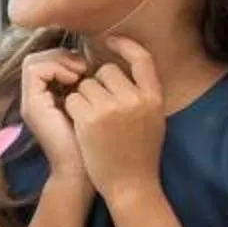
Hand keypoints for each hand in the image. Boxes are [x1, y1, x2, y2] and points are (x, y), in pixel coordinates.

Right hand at [15, 48, 91, 183]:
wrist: (82, 173)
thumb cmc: (93, 146)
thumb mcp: (91, 111)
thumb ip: (86, 90)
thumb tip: (95, 65)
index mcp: (46, 99)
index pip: (45, 63)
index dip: (65, 58)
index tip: (88, 68)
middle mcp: (34, 100)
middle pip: (37, 59)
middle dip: (61, 56)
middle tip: (84, 66)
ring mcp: (31, 102)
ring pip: (34, 61)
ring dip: (59, 61)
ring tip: (81, 72)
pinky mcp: (32, 106)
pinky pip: (35, 70)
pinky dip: (56, 68)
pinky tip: (75, 79)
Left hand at [67, 37, 168, 207]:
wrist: (131, 185)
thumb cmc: (139, 154)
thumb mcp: (152, 119)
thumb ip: (141, 94)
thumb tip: (123, 69)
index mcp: (154, 97)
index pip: (142, 58)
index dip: (125, 45)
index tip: (111, 40)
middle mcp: (135, 98)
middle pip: (105, 71)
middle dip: (98, 85)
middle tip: (102, 110)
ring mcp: (111, 108)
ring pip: (86, 84)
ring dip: (83, 99)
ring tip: (94, 123)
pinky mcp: (90, 119)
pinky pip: (72, 99)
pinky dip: (73, 111)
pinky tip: (83, 129)